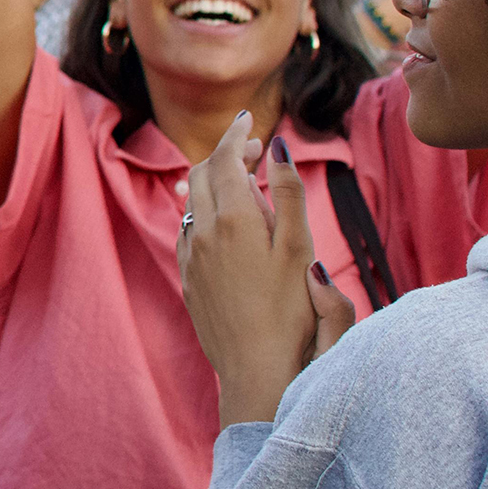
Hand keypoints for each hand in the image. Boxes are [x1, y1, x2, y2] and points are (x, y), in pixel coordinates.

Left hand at [179, 114, 354, 427]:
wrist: (256, 370)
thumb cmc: (292, 313)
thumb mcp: (300, 249)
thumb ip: (286, 193)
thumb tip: (276, 146)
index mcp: (232, 219)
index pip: (226, 159)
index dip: (237, 135)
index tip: (250, 118)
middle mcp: (202, 232)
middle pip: (204, 174)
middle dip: (226, 154)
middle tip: (252, 147)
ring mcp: (190, 256)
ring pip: (193, 202)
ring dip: (214, 182)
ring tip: (241, 178)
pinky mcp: (187, 278)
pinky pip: (188, 230)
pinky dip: (204, 210)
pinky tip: (220, 218)